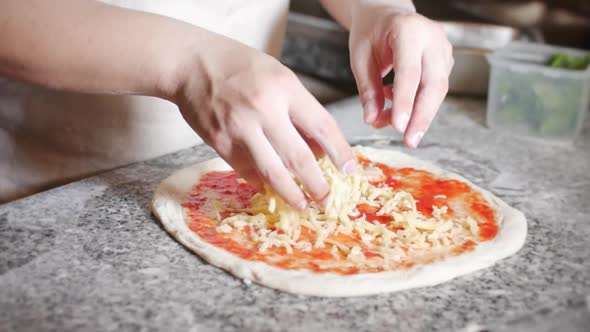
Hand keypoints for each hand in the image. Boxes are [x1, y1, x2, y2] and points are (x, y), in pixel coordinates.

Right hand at [176, 34, 354, 208]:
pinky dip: (262, 182)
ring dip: (291, 193)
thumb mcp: (278, 76)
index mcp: (285, 88)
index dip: (340, 152)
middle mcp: (264, 109)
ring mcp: (239, 128)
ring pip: (273, 172)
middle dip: (318, 185)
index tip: (349, 169)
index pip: (323, 126)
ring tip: (303, 204)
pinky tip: (270, 187)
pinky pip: (247, 171)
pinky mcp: (219, 142)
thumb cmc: (239, 66)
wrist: (190, 63)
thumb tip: (318, 149)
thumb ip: (298, 110)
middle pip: (300, 157)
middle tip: (327, 200)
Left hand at [348, 0, 453, 146]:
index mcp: (408, 31)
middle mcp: (432, 38)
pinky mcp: (445, 60)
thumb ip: (367, 89)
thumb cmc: (371, 32)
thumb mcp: (360, 57)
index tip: (398, 127)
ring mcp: (443, 48)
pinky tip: (397, 108)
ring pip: (438, 90)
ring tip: (396, 128)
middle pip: (433, 84)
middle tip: (409, 141)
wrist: (386, 13)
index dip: (404, 102)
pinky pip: (435, 89)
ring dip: (419, 114)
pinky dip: (418, 104)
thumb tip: (373, 120)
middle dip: (422, 117)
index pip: (409, 73)